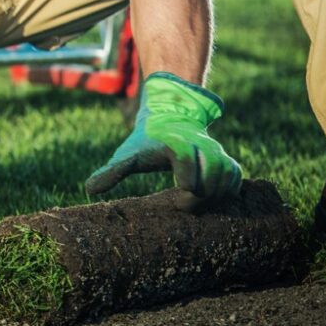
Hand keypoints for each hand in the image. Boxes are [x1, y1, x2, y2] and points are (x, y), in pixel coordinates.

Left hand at [85, 72, 241, 206]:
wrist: (170, 119)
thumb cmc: (145, 143)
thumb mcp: (127, 154)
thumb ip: (111, 171)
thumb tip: (89, 189)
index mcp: (174, 142)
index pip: (185, 157)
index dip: (186, 176)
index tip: (180, 190)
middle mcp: (199, 145)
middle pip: (210, 171)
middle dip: (199, 193)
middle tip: (182, 206)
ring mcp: (215, 152)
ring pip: (227, 175)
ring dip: (215, 194)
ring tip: (195, 204)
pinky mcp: (225, 160)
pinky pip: (236, 177)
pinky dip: (228, 191)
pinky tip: (212, 201)